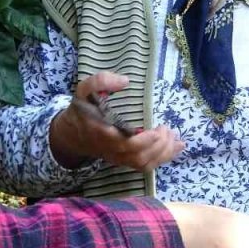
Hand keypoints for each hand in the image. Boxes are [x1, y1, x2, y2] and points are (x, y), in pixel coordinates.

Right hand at [49, 71, 184, 170]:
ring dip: (164, 153)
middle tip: (167, 128)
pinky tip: (176, 147)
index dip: (145, 140)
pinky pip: (145, 166)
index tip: (158, 128)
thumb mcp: (84, 90)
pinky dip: (163, 158)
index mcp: (103, 133)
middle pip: (140, 156)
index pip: (126, 145)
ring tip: (175, 137)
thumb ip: (100, 81)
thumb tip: (125, 81)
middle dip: (159, 145)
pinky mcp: (125, 161)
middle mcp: (112, 150)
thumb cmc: (83, 109)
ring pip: (144, 164)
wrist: (72, 134)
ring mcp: (119, 158)